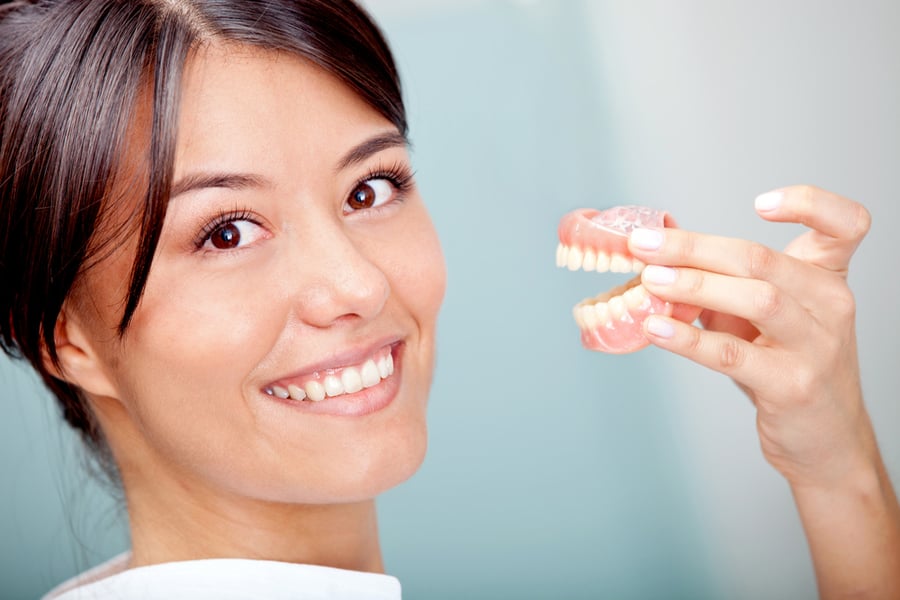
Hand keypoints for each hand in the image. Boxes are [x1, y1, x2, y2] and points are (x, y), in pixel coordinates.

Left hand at [627, 185, 874, 488]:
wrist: (825, 441)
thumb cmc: (787, 367)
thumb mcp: (761, 317)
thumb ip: (721, 281)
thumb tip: (656, 248)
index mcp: (827, 278)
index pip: (847, 224)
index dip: (811, 203)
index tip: (759, 202)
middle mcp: (831, 306)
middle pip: (763, 260)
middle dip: (695, 248)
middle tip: (644, 245)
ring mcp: (817, 347)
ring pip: (757, 299)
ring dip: (694, 285)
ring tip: (649, 281)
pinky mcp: (792, 386)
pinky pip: (733, 354)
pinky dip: (689, 338)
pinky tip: (656, 327)